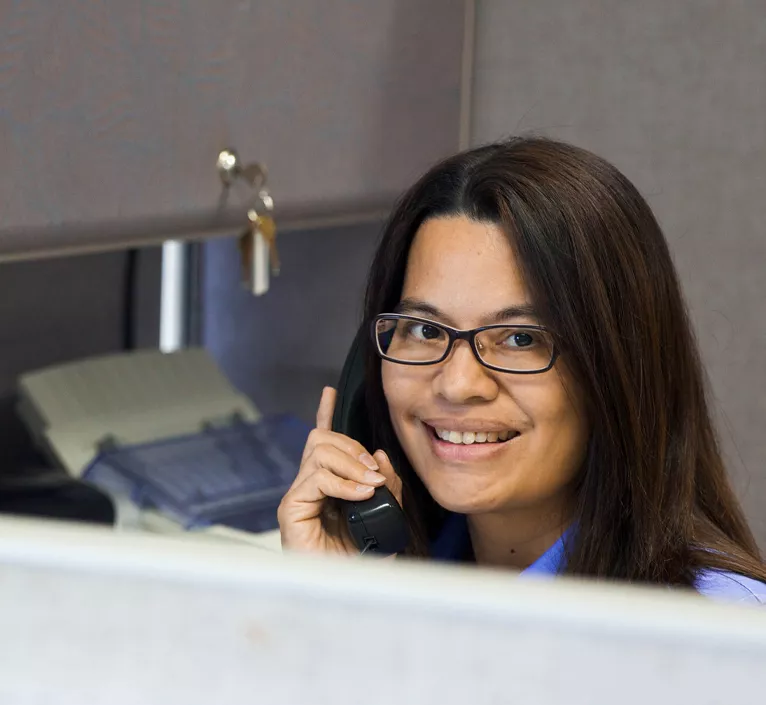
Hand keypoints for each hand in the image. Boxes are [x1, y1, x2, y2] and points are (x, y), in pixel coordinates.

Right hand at [278, 387, 402, 553]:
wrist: (345, 595)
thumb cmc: (361, 563)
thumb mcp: (386, 520)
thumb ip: (388, 490)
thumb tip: (380, 457)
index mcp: (328, 486)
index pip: (324, 442)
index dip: (325, 414)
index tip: (329, 390)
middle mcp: (309, 487)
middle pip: (322, 440)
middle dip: (352, 446)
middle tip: (374, 472)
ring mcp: (298, 497)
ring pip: (319, 452)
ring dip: (349, 463)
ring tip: (368, 486)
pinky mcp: (291, 510)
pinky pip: (316, 479)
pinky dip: (342, 483)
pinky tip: (358, 496)